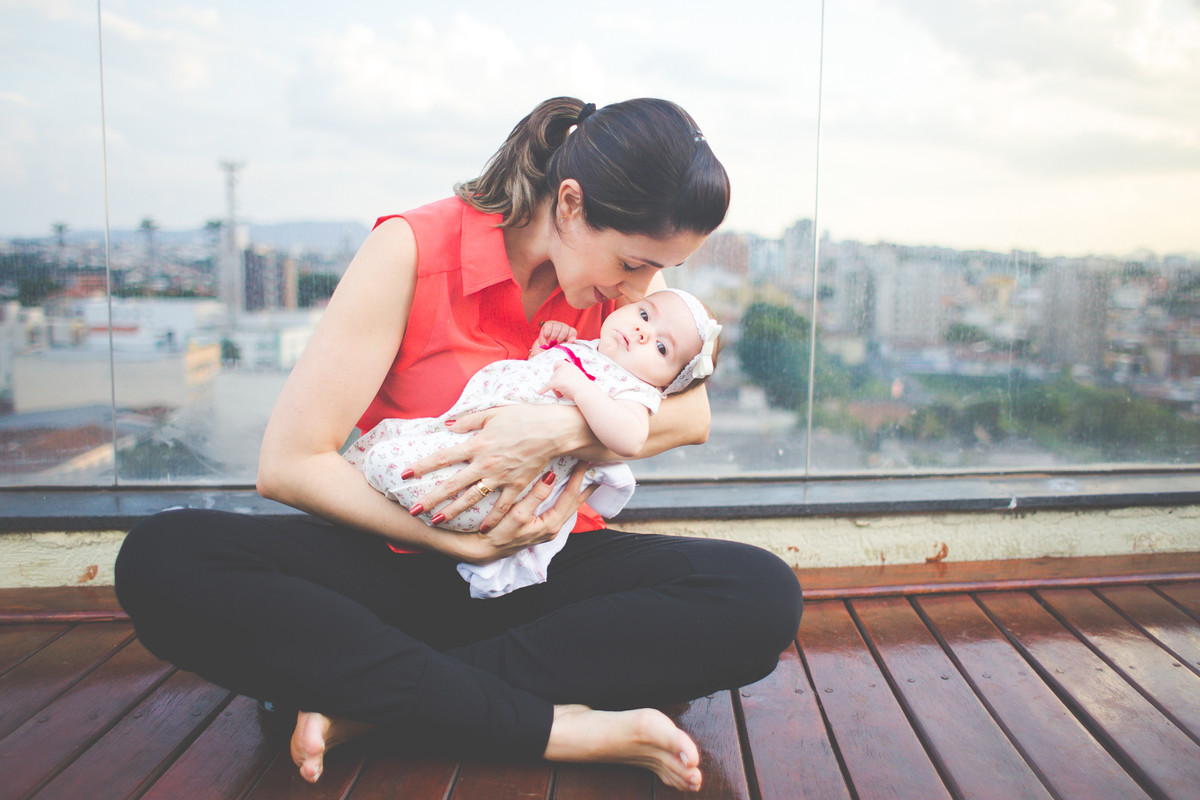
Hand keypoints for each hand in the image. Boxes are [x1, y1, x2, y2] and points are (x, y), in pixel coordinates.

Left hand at [402, 403, 590, 529]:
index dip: (421, 467)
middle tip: (413, 510)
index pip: (442, 458)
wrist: (552, 429)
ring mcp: (500, 477)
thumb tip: (447, 424)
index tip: (404, 475)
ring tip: (437, 522)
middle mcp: (484, 464)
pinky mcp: (516, 485)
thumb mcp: (493, 413)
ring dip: (453, 511)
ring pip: (472, 498)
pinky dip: (492, 518)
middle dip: (431, 498)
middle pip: (452, 484)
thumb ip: (468, 420)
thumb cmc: (523, 417)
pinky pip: (502, 506)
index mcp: (476, 445)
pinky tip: (482, 529)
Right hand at [449, 464, 596, 564]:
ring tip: (587, 477)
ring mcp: (548, 528)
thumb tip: (551, 477)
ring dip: (578, 491)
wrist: (484, 550)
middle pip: (575, 502)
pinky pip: (559, 508)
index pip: (570, 496)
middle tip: (595, 467)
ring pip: (568, 505)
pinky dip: (566, 496)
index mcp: (551, 524)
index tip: (585, 461)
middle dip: (585, 485)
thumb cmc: (498, 532)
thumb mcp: (517, 514)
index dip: (578, 478)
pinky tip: (567, 489)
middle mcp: (553, 527)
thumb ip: (536, 496)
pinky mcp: (541, 526)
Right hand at [533, 321, 577, 354]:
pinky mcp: (548, 324)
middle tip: (555, 344)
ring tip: (550, 342)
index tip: (564, 343)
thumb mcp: (562, 348)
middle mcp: (564, 326)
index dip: (568, 338)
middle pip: (565, 331)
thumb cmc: (554, 348)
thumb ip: (568, 344)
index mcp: (570, 332)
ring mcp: (556, 324)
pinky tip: (546, 337)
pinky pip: (549, 328)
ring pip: (557, 329)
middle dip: (559, 339)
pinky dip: (547, 334)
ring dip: (552, 338)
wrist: (543, 348)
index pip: (573, 332)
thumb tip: (573, 339)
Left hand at [540, 359, 591, 400]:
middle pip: (554, 375)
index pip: (558, 364)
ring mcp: (559, 374)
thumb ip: (570, 375)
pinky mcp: (555, 382)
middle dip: (557, 384)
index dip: (556, 370)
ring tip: (563, 394)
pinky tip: (540, 393)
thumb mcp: (578, 376)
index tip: (557, 376)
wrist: (585, 391)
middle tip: (564, 390)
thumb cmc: (584, 386)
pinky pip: (547, 386)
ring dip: (556, 389)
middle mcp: (563, 368)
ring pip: (552, 382)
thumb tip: (564, 380)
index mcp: (569, 365)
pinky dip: (543, 390)